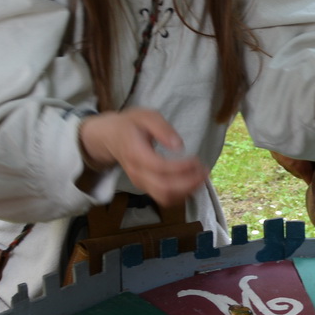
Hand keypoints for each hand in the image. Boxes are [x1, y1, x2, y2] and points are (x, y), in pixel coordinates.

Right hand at [78, 109, 208, 206]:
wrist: (110, 137)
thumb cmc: (130, 125)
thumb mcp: (146, 116)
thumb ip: (162, 128)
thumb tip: (179, 145)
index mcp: (136, 153)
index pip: (160, 167)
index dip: (181, 167)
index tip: (196, 160)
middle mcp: (137, 173)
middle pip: (164, 188)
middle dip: (189, 182)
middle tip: (204, 170)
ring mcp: (140, 183)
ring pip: (165, 197)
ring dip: (187, 191)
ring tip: (201, 177)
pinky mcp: (146, 188)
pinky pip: (165, 198)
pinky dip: (181, 195)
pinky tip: (192, 183)